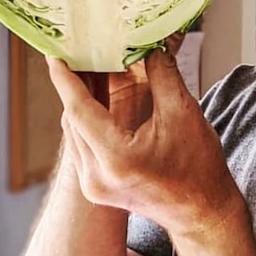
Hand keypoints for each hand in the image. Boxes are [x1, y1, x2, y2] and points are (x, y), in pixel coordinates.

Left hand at [46, 45, 245, 241]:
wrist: (202, 212)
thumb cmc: (198, 168)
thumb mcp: (183, 112)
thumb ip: (161, 73)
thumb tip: (148, 43)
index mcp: (116, 159)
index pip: (78, 109)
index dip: (65, 78)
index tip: (54, 53)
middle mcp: (96, 176)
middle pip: (74, 118)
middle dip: (77, 83)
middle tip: (79, 51)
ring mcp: (93, 185)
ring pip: (76, 130)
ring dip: (82, 100)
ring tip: (89, 68)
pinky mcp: (95, 186)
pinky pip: (82, 143)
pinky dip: (89, 118)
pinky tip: (99, 96)